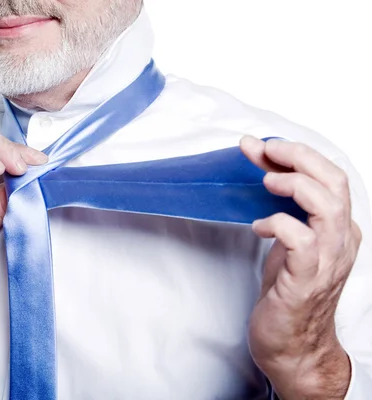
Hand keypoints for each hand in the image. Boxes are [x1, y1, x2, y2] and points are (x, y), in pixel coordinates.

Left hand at [240, 136, 361, 398]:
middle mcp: (340, 241)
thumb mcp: (284, 239)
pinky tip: (259, 227)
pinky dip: (279, 224)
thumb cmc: (286, 290)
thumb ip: (279, 204)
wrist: (292, 344)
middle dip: (298, 157)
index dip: (297, 154)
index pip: (329, 176)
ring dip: (294, 186)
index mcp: (338, 228)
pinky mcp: (306, 280)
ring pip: (327, 207)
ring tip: (266, 182)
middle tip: (264, 150)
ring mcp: (327, 261)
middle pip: (334, 182)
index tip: (262, 145)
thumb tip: (260, 163)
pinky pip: (301, 241)